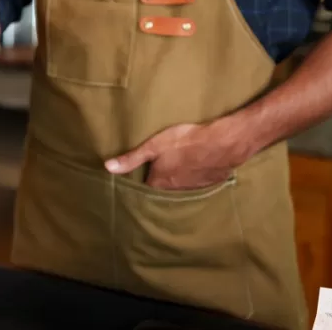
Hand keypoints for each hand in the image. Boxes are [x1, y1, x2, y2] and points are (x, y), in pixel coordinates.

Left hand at [103, 119, 247, 190]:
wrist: (223, 143)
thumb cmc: (186, 141)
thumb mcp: (154, 146)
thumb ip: (132, 158)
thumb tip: (108, 167)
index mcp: (160, 182)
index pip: (146, 186)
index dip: (143, 178)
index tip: (140, 173)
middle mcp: (176, 190)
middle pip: (164, 188)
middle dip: (160, 180)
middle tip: (159, 168)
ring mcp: (195, 187)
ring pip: (181, 186)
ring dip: (178, 178)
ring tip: (176, 167)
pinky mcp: (210, 182)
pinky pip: (198, 182)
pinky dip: (195, 176)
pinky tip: (196, 166)